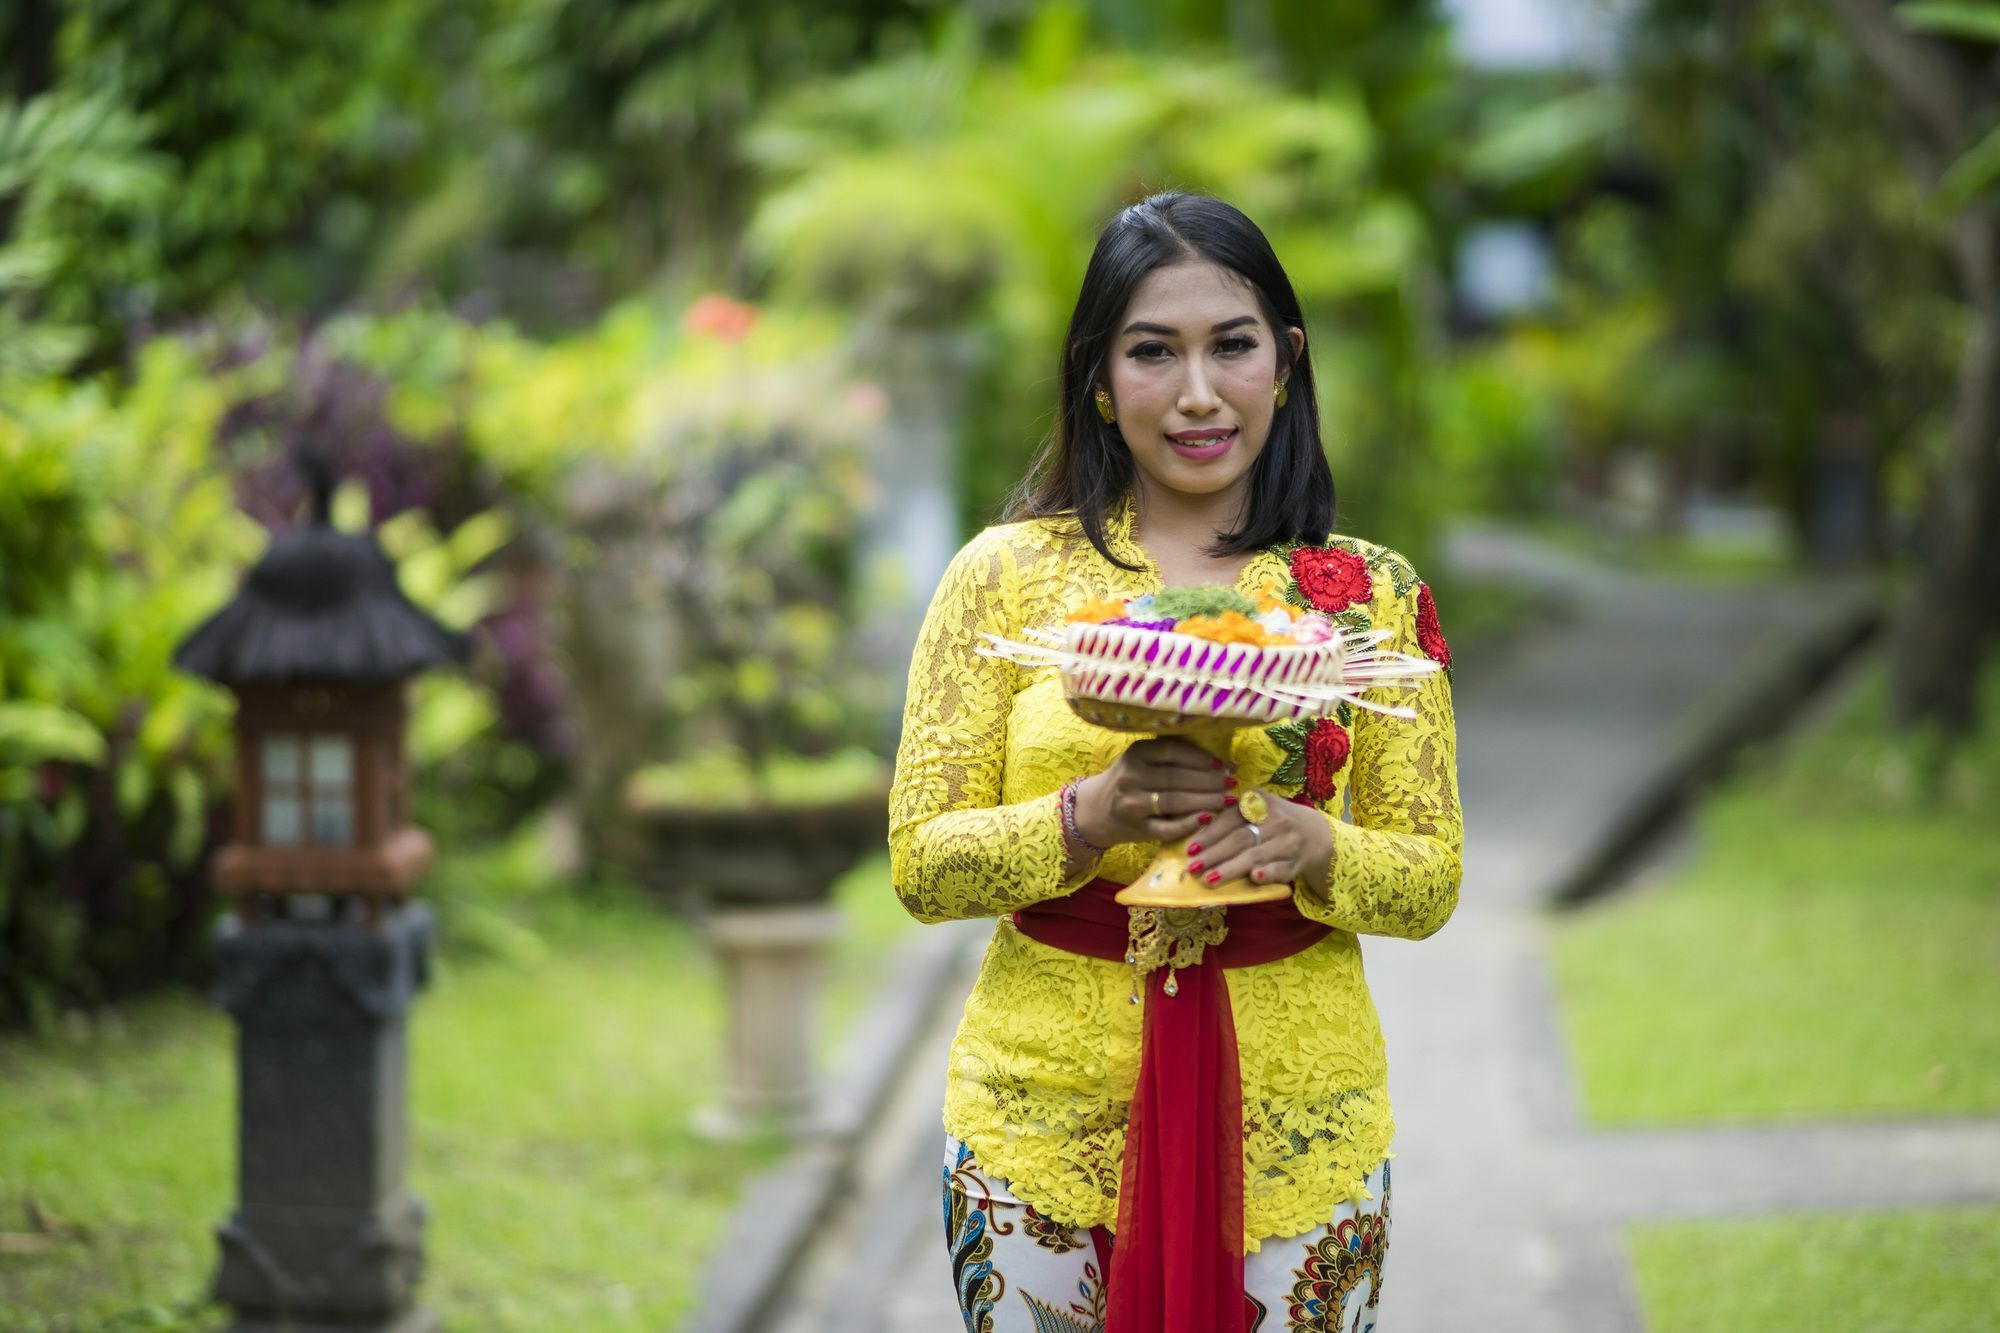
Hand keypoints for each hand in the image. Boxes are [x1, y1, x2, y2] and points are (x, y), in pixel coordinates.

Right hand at [1074, 737, 1234, 848]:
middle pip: (1178, 778)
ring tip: (1227, 800)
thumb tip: (1221, 761)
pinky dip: (1190, 823)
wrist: (1095, 811)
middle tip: (1232, 783)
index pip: (1173, 751)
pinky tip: (1208, 818)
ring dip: (1206, 801)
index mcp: (1135, 754)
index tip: (1224, 763)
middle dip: (1210, 781)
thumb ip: (1171, 758)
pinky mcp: (1136, 829)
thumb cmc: (1129, 781)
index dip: (1201, 757)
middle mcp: (1131, 777)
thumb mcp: (1141, 761)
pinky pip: (1167, 828)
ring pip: (1175, 802)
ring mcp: (1132, 804)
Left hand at [1182, 791, 1332, 893]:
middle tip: (1193, 868)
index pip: (1232, 818)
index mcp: (1262, 801)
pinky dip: (1267, 873)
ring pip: (1256, 855)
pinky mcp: (1297, 862)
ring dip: (1231, 869)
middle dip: (1214, 855)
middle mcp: (1277, 819)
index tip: (1191, 849)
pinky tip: (1253, 877)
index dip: (1210, 834)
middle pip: (1240, 839)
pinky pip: (1280, 869)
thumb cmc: (1274, 822)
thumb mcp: (1257, 811)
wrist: (1316, 834)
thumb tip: (1195, 837)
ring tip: (1210, 879)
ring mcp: (1289, 842)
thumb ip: (1231, 818)